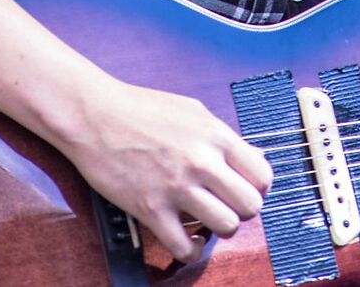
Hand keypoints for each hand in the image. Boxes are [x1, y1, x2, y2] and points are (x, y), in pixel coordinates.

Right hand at [62, 77, 272, 264]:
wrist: (97, 115)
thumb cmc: (142, 109)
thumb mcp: (194, 111)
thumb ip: (224, 136)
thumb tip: (253, 158)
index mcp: (215, 135)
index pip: (262, 174)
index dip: (258, 187)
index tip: (247, 189)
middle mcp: (201, 161)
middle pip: (250, 205)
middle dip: (243, 209)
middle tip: (227, 204)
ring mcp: (177, 187)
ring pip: (226, 227)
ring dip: (220, 228)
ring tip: (208, 219)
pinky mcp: (151, 210)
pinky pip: (185, 248)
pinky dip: (192, 250)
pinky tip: (188, 238)